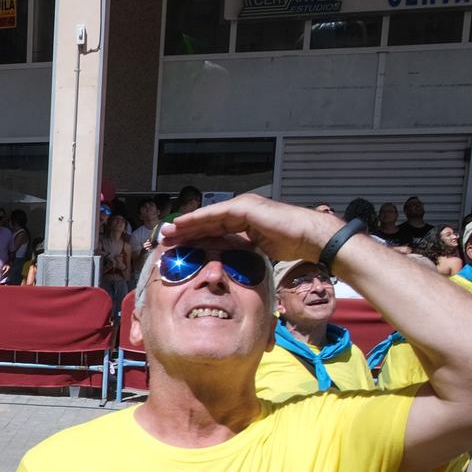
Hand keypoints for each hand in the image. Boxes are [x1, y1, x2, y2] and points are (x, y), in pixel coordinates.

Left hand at [161, 196, 336, 263]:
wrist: (308, 237)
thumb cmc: (290, 245)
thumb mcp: (258, 251)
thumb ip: (242, 253)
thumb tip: (230, 265)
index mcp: (243, 221)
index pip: (213, 230)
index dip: (194, 237)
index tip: (177, 246)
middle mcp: (240, 210)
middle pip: (206, 222)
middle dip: (185, 230)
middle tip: (164, 237)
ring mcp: (242, 206)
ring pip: (207, 216)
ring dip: (186, 224)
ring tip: (168, 231)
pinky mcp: (244, 207)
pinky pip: (216, 214)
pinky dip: (198, 219)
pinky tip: (184, 225)